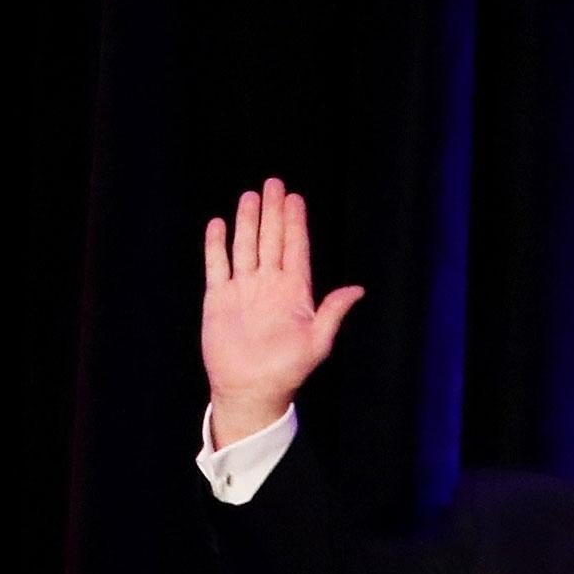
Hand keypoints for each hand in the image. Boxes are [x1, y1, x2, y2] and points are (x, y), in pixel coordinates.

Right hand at [202, 176, 364, 446]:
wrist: (250, 390)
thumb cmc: (287, 371)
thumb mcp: (317, 342)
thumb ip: (333, 312)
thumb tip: (358, 289)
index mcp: (293, 292)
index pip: (295, 248)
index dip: (295, 223)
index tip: (294, 198)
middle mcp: (268, 285)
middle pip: (271, 240)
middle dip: (272, 212)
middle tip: (273, 184)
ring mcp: (243, 290)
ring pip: (245, 246)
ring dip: (248, 222)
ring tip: (250, 197)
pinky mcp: (219, 299)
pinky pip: (217, 266)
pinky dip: (216, 245)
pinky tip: (218, 225)